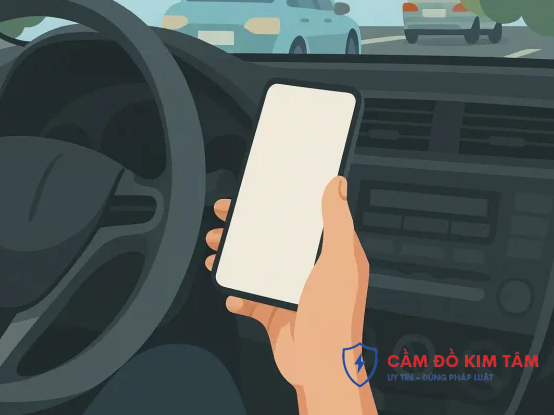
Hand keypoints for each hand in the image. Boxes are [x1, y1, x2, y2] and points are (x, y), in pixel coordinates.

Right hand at [205, 177, 370, 396]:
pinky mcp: (274, 313)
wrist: (319, 367)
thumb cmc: (336, 318)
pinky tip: (231, 292)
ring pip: (255, 266)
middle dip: (244, 231)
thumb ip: (337, 222)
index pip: (300, 220)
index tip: (253, 195)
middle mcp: (308, 270)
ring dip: (233, 258)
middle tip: (222, 222)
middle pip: (271, 241)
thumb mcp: (339, 262)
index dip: (277, 205)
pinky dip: (236, 294)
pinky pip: (249, 298)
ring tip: (214, 253)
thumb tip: (337, 185)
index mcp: (328, 254)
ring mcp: (289, 292)